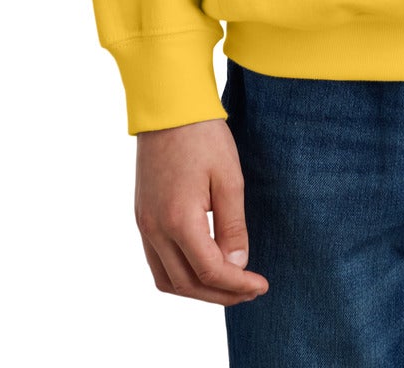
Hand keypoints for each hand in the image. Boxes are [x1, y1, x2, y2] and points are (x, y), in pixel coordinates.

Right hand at [134, 117, 269, 305]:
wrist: (169, 107)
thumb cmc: (203, 136)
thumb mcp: (229, 179)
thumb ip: (233, 227)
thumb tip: (236, 265)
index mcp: (179, 220)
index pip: (210, 271)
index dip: (238, 284)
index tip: (261, 285)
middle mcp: (155, 229)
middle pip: (187, 284)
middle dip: (221, 295)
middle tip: (250, 292)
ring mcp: (144, 224)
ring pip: (167, 280)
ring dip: (198, 291)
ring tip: (228, 286)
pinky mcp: (142, 216)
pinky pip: (157, 262)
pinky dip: (180, 275)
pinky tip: (202, 269)